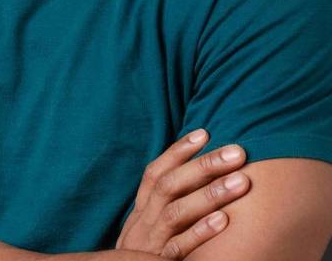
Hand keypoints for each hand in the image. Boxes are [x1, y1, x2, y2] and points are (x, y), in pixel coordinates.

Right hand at [115, 129, 249, 258]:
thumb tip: (194, 173)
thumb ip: (164, 205)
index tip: (204, 132)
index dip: (177, 151)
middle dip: (204, 164)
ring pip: (176, 211)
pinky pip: (179, 248)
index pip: (155, 173)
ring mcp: (149, 244)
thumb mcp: (147, 229)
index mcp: (140, 211)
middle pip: (170, 185)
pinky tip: (224, 220)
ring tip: (241, 180)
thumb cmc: (143, 256)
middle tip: (237, 151)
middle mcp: (142, 222)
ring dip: (210, 193)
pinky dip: (200, 232)